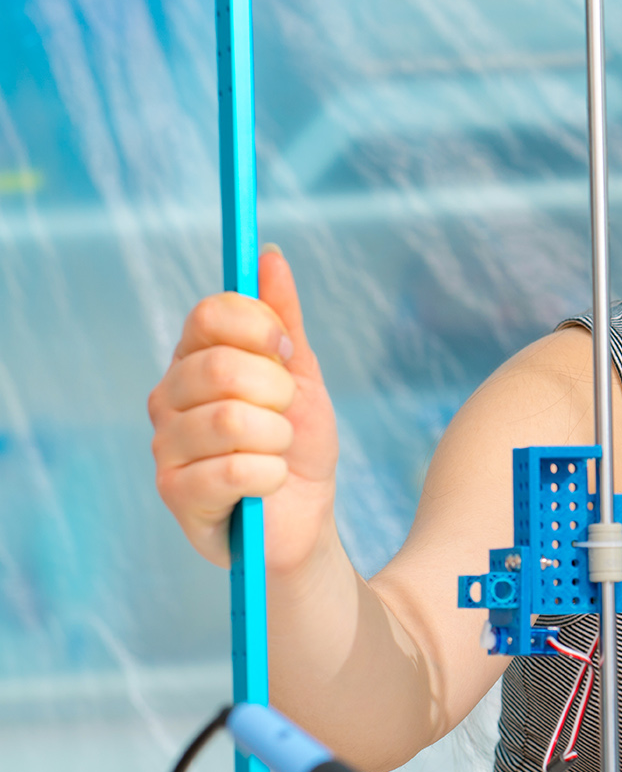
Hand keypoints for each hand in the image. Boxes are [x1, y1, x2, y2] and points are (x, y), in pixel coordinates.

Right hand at [149, 246, 339, 572]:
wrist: (304, 518)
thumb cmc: (297, 446)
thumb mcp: (300, 375)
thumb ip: (282, 318)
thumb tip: (268, 253)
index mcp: (194, 361)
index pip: (210, 314)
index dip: (261, 328)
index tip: (286, 353)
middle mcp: (168, 398)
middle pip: (220, 365)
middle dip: (276, 392)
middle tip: (285, 415)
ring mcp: (166, 446)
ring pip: (230, 420)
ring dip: (278, 438)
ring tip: (279, 452)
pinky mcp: (177, 495)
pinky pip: (232, 470)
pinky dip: (270, 475)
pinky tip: (269, 483)